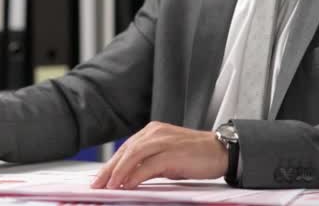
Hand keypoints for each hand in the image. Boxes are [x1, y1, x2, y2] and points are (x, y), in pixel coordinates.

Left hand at [91, 121, 227, 189]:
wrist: (220, 151)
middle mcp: (155, 132)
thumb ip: (148, 165)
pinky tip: (127, 185)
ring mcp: (163, 141)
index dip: (111, 164)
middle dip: (109, 169)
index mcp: (152, 131)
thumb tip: (128, 178)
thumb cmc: (196, 155)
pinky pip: (148, 164)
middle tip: (97, 184)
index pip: (126, 148)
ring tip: (109, 186)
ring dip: (119, 172)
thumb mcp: (167, 159)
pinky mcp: (172, 152)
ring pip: (133, 155)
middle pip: (126, 151)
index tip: (100, 178)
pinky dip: (135, 175)